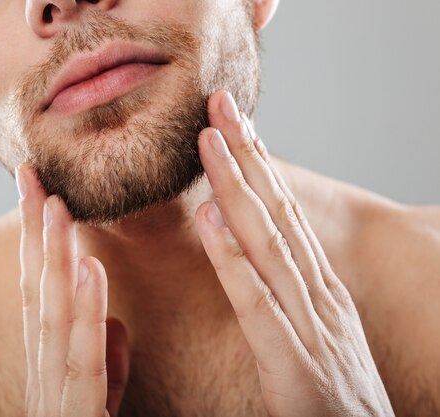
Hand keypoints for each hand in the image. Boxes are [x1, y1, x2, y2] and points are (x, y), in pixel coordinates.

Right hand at [16, 164, 129, 416]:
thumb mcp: (102, 397)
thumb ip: (102, 355)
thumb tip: (110, 311)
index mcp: (57, 364)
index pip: (47, 290)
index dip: (39, 239)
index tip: (40, 189)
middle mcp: (48, 373)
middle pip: (40, 292)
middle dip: (32, 233)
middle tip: (29, 174)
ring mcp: (56, 397)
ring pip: (53, 318)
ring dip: (51, 259)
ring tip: (53, 206)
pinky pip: (82, 363)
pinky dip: (83, 313)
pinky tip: (86, 270)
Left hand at [195, 91, 393, 415]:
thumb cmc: (334, 391)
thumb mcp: (314, 329)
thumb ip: (287, 290)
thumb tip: (254, 246)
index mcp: (318, 286)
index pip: (285, 211)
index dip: (258, 163)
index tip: (232, 121)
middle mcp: (316, 293)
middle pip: (277, 212)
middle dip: (246, 154)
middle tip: (219, 104)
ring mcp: (309, 324)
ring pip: (267, 243)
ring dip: (237, 188)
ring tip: (209, 142)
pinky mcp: (293, 361)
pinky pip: (256, 302)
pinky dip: (232, 258)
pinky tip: (210, 220)